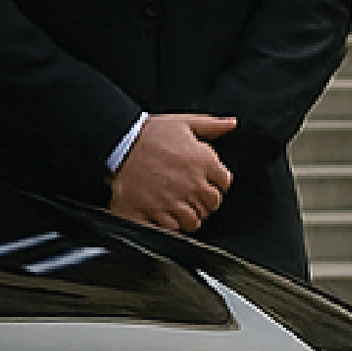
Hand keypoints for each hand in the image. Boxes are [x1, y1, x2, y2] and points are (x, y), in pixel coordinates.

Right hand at [109, 113, 237, 235]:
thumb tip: (232, 124)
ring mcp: (174, 200)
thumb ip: (211, 125)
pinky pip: (172, 228)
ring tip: (178, 206)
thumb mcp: (184, 122)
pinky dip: (170, 224)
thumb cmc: (150, 133)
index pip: (224, 184)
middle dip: (204, 201)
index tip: (205, 182)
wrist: (120, 143)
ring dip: (189, 215)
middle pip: (211, 205)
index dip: (215, 183)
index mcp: (204, 162)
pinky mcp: (154, 211)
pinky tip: (164, 213)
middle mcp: (192, 184)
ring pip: (194, 221)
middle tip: (190, 195)